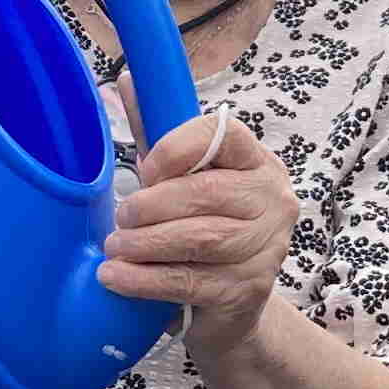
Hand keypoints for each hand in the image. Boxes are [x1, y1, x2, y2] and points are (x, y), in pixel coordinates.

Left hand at [104, 106, 297, 362]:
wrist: (231, 310)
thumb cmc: (203, 231)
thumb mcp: (182, 179)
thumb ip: (159, 134)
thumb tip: (126, 78)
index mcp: (258, 164)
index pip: (225, 135)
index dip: (178, 147)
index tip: (146, 169)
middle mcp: (274, 202)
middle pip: (207, 193)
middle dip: (151, 206)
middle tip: (121, 219)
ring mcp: (266, 249)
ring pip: (200, 238)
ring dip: (145, 243)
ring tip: (115, 248)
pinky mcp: (247, 291)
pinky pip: (189, 280)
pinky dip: (145, 279)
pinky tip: (117, 277)